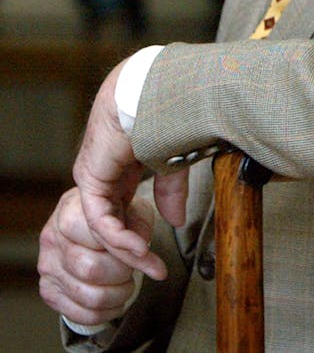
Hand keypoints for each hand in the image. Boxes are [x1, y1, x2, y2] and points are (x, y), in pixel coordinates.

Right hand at [37, 187, 150, 325]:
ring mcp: (47, 266)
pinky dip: (105, 313)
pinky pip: (78, 314)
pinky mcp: (48, 289)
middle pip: (92, 270)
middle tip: (132, 269)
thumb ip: (138, 228)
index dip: (127, 248)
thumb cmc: (117, 216)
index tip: (146, 251)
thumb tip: (143, 253)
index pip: (99, 237)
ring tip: (127, 284)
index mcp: (70, 212)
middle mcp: (52, 239)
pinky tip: (116, 301)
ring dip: (118, 296)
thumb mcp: (133, 211)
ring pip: (88, 296)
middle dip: (123, 274)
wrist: (93, 225)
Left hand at [70, 61, 169, 279]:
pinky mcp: (91, 179)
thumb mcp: (173, 162)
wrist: (155, 91)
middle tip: (153, 268)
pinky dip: (119, 237)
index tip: (160, 254)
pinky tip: (139, 249)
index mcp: (122, 166)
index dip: (141, 234)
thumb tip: (177, 219)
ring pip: (104, 226)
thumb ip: (170, 190)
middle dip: (133, 249)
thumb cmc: (168, 115)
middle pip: (112, 223)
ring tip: (149, 264)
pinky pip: (100, 219)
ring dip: (127, 249)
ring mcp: (94, 178)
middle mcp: (104, 175)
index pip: (124, 211)